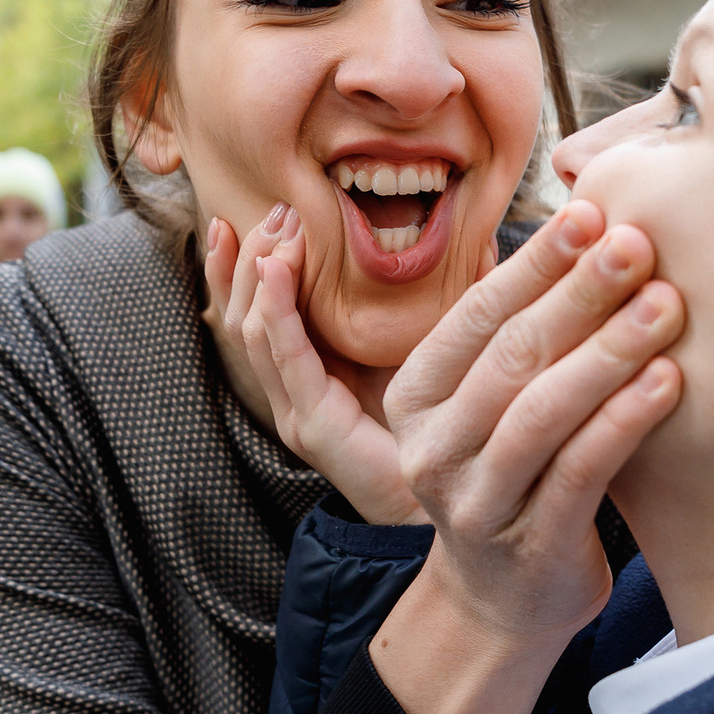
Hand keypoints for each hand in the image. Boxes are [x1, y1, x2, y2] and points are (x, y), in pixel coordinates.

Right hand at [209, 205, 422, 524]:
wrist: (447, 503)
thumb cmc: (439, 428)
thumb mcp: (424, 351)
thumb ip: (432, 303)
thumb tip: (478, 243)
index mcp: (306, 375)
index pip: (253, 311)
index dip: (236, 265)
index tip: (236, 217)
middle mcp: (289, 392)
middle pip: (242, 314)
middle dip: (250, 257)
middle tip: (274, 210)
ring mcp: (294, 410)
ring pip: (253, 330)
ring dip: (260, 272)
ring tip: (279, 229)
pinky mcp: (312, 424)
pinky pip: (283, 357)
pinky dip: (275, 309)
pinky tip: (277, 268)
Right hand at [367, 201, 684, 713]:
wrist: (504, 600)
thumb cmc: (517, 475)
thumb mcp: (497, 403)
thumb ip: (523, 336)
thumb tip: (595, 227)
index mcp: (415, 397)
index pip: (477, 315)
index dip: (537, 262)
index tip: (593, 213)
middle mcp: (432, 449)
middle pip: (510, 357)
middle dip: (579, 294)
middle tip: (639, 245)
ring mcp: (475, 503)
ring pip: (542, 412)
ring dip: (609, 351)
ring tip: (666, 305)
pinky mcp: (529, 546)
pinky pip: (580, 472)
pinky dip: (624, 421)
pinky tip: (668, 381)